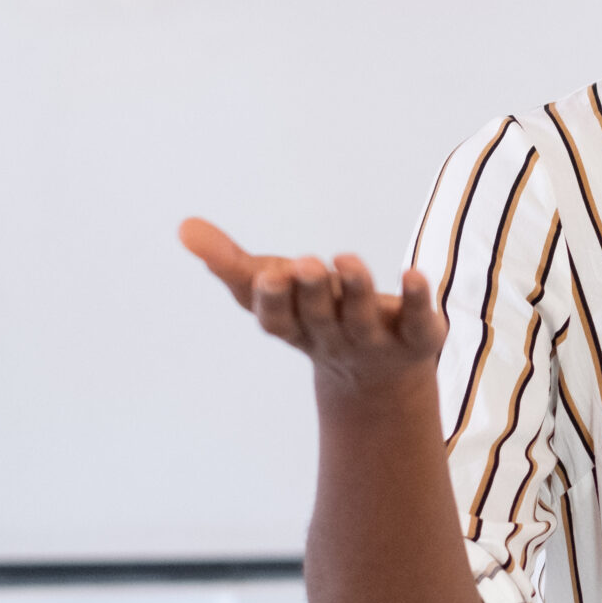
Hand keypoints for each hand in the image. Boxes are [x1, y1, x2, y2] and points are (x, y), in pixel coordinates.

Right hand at [178, 217, 442, 398]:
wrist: (379, 376)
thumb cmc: (315, 317)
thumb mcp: (274, 291)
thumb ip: (230, 263)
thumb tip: (183, 226)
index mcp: (296, 328)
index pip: (278, 321)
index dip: (274, 302)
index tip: (270, 276)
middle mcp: (333, 337)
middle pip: (319, 317)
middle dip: (312, 292)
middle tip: (306, 263)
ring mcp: (375, 341)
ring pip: (362, 318)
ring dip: (356, 288)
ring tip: (347, 259)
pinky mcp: (417, 338)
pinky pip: (418, 322)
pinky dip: (416, 300)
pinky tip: (413, 273)